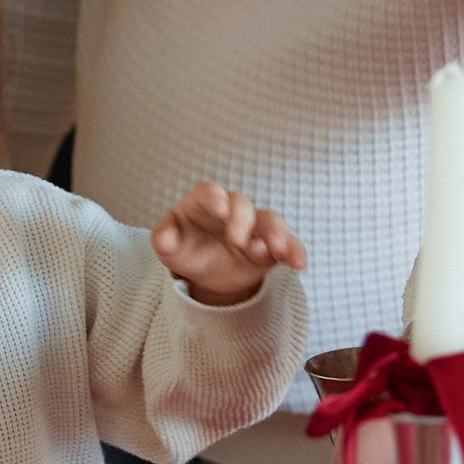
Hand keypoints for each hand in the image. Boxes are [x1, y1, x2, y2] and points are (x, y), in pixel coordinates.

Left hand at [151, 180, 309, 305]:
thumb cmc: (187, 248)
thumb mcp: (170, 247)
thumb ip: (165, 239)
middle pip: (242, 205)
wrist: (208, 272)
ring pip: (271, 221)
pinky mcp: (272, 247)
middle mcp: (233, 210)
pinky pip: (288, 245)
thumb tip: (164, 239)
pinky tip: (298, 264)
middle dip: (242, 219)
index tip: (219, 206)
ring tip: (275, 249)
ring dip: (275, 233)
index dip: (214, 197)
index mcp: (205, 202)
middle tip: (236, 239)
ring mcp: (255, 227)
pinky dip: (295, 252)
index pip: (209, 191)